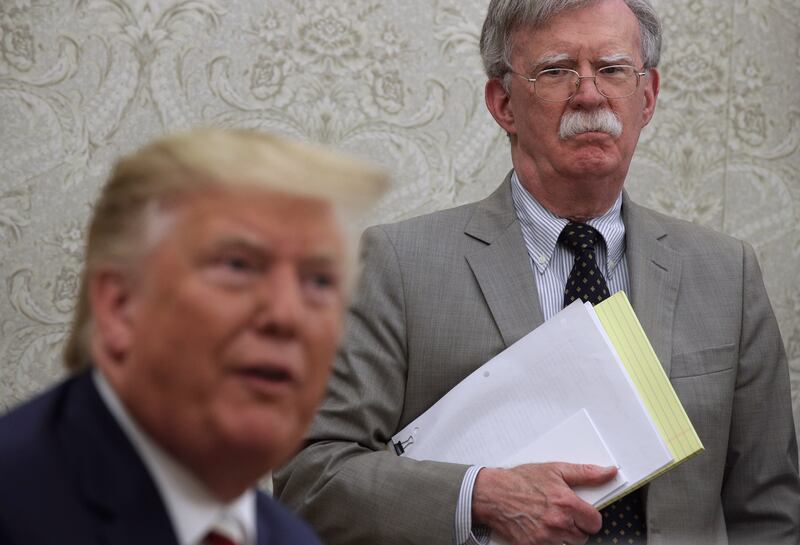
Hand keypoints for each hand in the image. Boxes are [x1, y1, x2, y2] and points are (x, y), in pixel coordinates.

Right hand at [472, 462, 616, 544]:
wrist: (491, 493)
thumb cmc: (520, 481)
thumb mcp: (555, 470)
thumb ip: (586, 473)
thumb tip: (608, 472)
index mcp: (566, 503)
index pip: (595, 522)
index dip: (590, 517)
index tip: (584, 513)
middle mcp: (557, 523)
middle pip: (583, 537)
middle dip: (576, 527)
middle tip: (563, 515)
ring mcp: (545, 538)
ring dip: (563, 536)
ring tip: (550, 521)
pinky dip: (548, 542)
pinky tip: (540, 529)